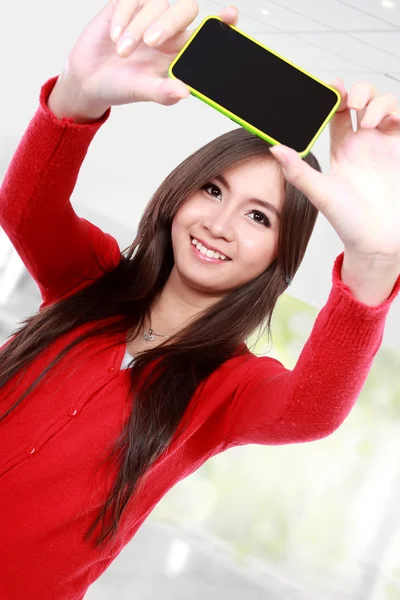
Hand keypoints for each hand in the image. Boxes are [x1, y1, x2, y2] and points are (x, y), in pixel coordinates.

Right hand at [62, 0, 238, 108]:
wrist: (88, 80)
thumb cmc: (121, 86)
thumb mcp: (142, 91)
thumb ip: (163, 92)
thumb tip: (184, 92)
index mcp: (179, 52)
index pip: (206, 32)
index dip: (220, 23)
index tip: (231, 15)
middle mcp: (168, 30)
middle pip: (186, 9)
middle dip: (170, 24)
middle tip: (152, 43)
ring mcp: (147, 16)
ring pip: (158, 4)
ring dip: (138, 28)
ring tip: (123, 52)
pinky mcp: (126, 5)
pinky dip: (125, 17)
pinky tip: (115, 36)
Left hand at [270, 78, 399, 264]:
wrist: (376, 241)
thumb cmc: (349, 221)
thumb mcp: (320, 193)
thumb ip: (297, 171)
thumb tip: (274, 149)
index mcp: (341, 150)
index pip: (335, 112)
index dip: (333, 95)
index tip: (328, 87)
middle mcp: (362, 144)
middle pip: (361, 100)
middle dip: (357, 91)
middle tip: (350, 101)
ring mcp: (383, 145)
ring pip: (383, 104)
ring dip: (375, 101)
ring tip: (367, 120)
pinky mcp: (399, 150)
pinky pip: (399, 119)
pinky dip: (393, 112)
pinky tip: (382, 123)